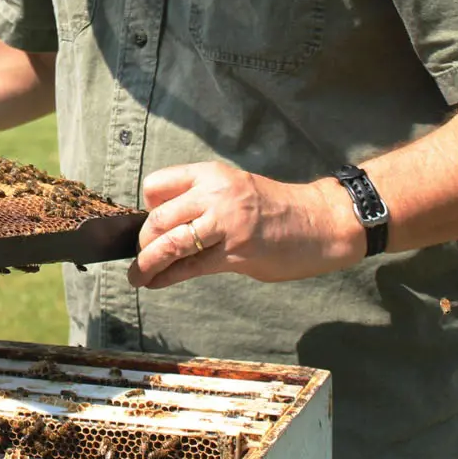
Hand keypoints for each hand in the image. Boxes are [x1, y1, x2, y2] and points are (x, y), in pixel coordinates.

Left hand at [126, 163, 364, 288]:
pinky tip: (156, 283)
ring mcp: (226, 225)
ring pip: (170, 243)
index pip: (157, 185)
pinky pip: (191, 267)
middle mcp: (215, 195)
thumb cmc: (275, 208)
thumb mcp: (234, 188)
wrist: (320, 221)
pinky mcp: (237, 253)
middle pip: (158, 218)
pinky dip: (167, 277)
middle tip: (140, 256)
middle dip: (142, 242)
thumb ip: (202, 201)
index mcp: (211, 175)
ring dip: (147, 263)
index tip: (151, 223)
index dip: (147, 207)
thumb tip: (168, 223)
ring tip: (136, 277)